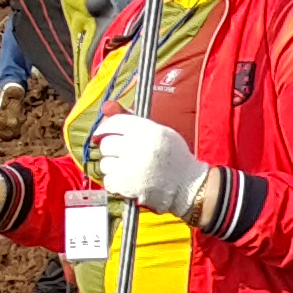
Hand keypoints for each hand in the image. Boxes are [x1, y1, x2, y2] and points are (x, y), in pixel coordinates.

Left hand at [90, 113, 208, 221]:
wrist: (189, 186)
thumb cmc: (174, 158)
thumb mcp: (160, 133)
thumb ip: (133, 120)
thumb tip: (106, 106)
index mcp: (148, 131)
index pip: (115, 122)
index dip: (106, 128)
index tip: (103, 134)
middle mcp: (137, 146)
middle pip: (106, 143)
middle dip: (113, 150)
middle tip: (126, 156)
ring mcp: (129, 166)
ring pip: (105, 163)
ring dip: (115, 168)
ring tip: (131, 170)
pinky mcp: (124, 184)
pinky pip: (108, 180)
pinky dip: (116, 183)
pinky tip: (130, 182)